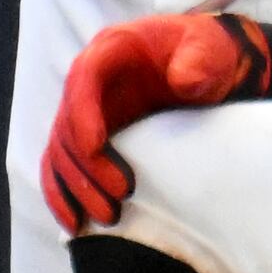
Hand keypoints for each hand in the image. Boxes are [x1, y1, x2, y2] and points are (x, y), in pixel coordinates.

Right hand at [41, 11, 270, 233]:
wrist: (207, 66)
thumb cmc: (207, 53)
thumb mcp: (210, 49)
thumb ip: (200, 61)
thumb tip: (185, 81)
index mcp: (112, 49)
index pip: (84, 77)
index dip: (83, 113)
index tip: (95, 147)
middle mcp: (89, 80)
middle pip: (68, 123)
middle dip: (87, 165)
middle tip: (119, 197)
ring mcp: (86, 111)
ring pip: (61, 152)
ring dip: (77, 187)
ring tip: (108, 216)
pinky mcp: (89, 136)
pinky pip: (62, 166)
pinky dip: (63, 194)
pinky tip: (74, 223)